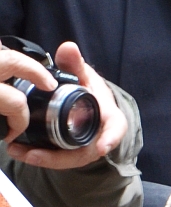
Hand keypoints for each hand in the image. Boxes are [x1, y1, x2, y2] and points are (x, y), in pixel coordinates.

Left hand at [5, 42, 129, 169]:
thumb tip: (68, 48)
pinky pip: (57, 158)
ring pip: (66, 159)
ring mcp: (84, 148)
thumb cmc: (90, 91)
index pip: (115, 129)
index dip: (110, 138)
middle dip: (57, 157)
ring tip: (18, 152)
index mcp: (109, 117)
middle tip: (32, 154)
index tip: (102, 148)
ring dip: (42, 158)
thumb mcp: (84, 76)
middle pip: (83, 153)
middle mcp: (99, 137)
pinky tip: (20, 151)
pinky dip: (38, 156)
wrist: (90, 105)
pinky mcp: (70, 152)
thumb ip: (74, 64)